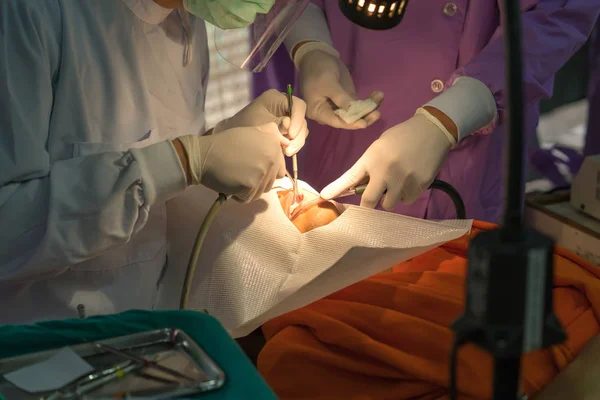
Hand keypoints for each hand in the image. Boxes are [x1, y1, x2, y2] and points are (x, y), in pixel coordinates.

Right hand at [177, 123, 284, 201]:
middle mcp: (271, 158)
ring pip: (261, 192)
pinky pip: (249, 198)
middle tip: (241, 171)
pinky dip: (239, 195)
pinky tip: (231, 183)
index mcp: (273, 145)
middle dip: (257, 181)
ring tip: (236, 177)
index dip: (264, 170)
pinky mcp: (250, 186)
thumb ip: (270, 136)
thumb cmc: (226, 143)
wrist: (204, 155)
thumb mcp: (251, 132)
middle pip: (271, 182)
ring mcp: (261, 173)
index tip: (250, 165)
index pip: (280, 169)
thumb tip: (287, 142)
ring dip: (249, 189)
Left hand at [214, 89, 307, 156]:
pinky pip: (296, 137)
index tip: (291, 135)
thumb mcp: (262, 125)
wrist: (233, 137)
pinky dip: (293, 145)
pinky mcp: (286, 130)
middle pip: (301, 120)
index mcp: (277, 98)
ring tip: (285, 153)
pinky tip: (284, 152)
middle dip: (297, 136)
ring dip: (296, 143)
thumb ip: (277, 125)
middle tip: (288, 150)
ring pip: (301, 130)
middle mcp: (284, 106)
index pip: (298, 106)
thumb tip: (289, 128)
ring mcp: (286, 119)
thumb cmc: (245, 127)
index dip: (298, 120)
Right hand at [298, 47, 382, 128]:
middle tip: (377, 113)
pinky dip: (369, 102)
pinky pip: (359, 106)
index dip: (350, 124)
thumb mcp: (328, 82)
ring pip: (356, 114)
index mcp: (319, 112)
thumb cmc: (318, 70)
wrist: (318, 57)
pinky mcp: (347, 101)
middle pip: (348, 121)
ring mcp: (339, 108)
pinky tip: (378, 95)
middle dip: (363, 117)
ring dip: (369, 108)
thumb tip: (352, 112)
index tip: (364, 123)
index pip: (336, 121)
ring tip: (379, 97)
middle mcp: (329, 114)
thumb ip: (340, 98)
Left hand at [320, 113, 452, 209]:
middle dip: (368, 205)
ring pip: (389, 204)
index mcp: (372, 158)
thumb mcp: (380, 146)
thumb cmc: (403, 136)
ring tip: (398, 182)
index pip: (349, 177)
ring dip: (390, 198)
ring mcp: (402, 180)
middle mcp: (384, 172)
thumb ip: (370, 166)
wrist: (432, 130)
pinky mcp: (418, 186)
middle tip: (372, 200)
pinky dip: (407, 194)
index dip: (336, 189)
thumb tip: (360, 187)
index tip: (324, 197)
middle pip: (369, 201)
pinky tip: (411, 180)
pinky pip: (407, 200)